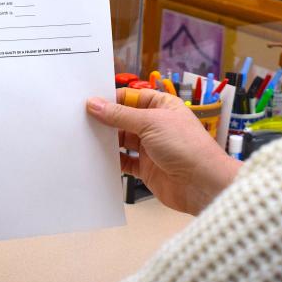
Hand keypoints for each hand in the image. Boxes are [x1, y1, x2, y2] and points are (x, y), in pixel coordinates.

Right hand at [86, 88, 240, 214]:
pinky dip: (112, 161)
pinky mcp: (146, 169)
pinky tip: (96, 158)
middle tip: (79, 120)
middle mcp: (156, 125)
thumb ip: (120, 115)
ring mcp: (151, 148)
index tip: (88, 102)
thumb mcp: (150, 123)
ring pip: (122, 140)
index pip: (132, 97)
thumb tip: (94, 104)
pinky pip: (124, 162)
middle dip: (106, 120)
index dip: (112, 98)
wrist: (202, 184)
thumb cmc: (184, 145)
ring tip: (83, 138)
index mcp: (162, 106)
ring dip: (107, 140)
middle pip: (125, 119)